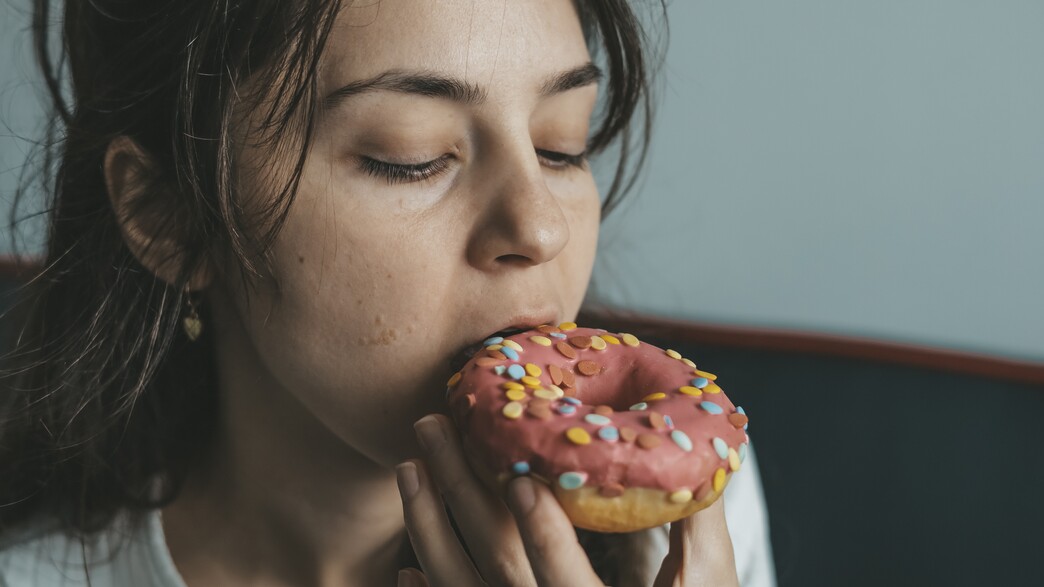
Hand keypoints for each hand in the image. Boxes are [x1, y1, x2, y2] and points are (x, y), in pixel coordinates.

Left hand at [395, 414, 739, 586]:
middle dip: (461, 494)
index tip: (517, 479)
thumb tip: (706, 453)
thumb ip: (697, 529)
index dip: (544, 532)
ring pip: (464, 586)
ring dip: (429, 528)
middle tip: (433, 428)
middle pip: (499, 565)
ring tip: (410, 469)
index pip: (567, 580)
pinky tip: (405, 568)